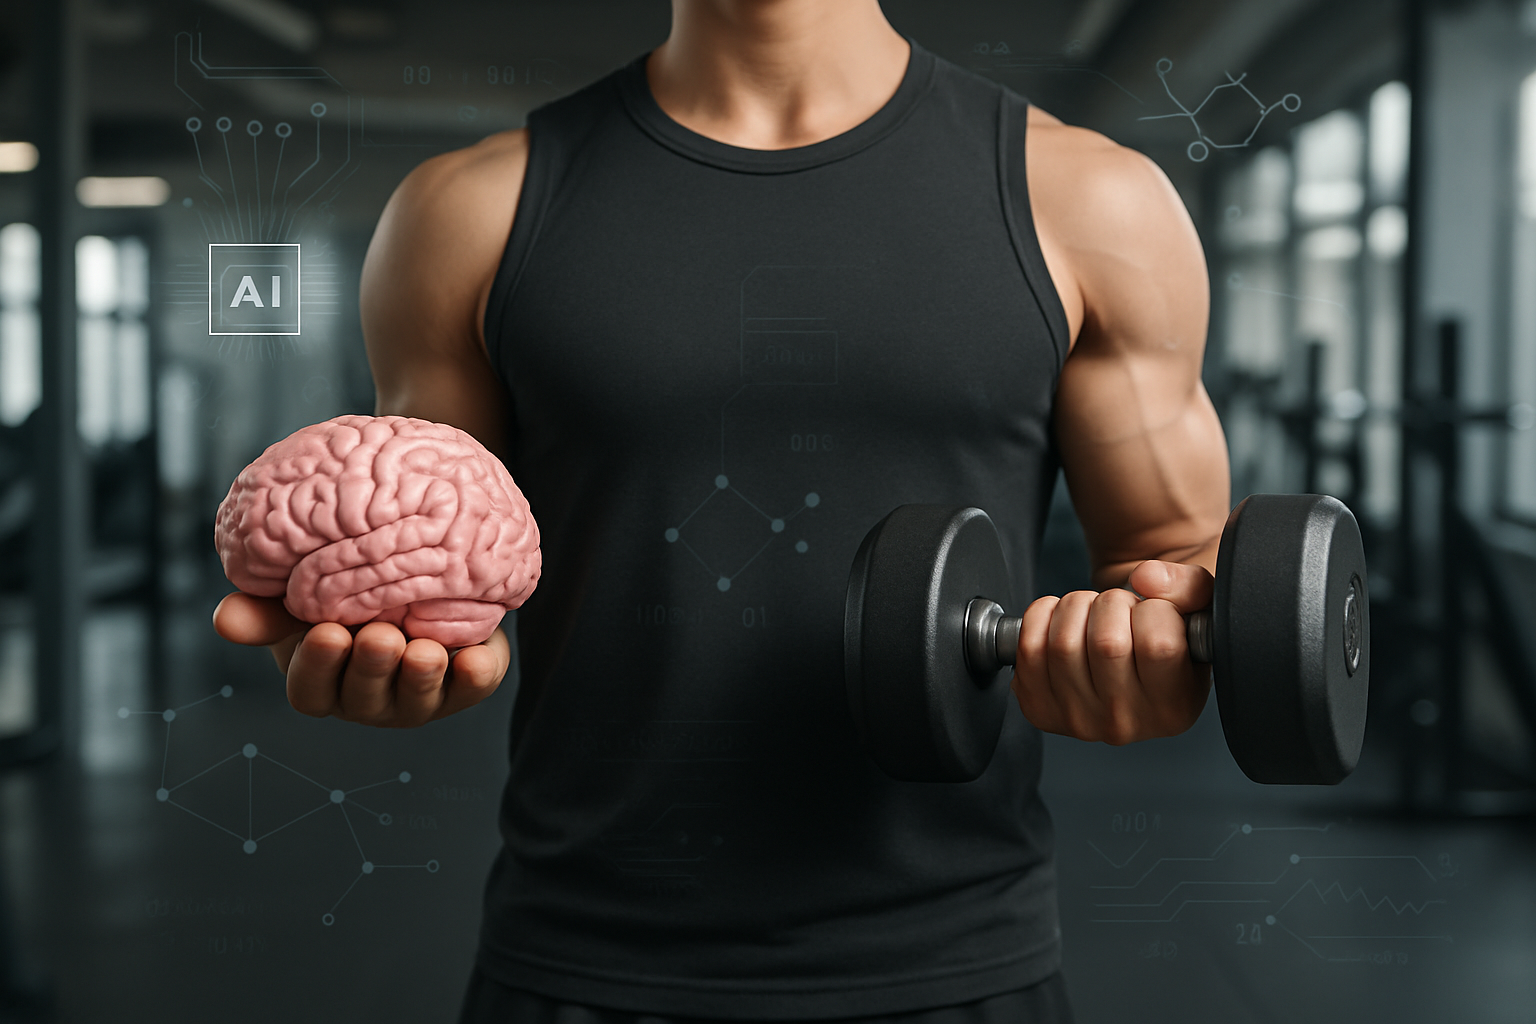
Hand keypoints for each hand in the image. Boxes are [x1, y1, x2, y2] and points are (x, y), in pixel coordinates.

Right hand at [211, 592, 511, 727]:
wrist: (420, 569)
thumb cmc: (347, 588)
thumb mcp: (304, 594)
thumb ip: (269, 609)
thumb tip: (224, 619)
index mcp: (323, 681)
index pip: (310, 691)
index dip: (317, 667)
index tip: (325, 632)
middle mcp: (369, 698)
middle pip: (364, 698)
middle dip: (372, 669)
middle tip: (379, 637)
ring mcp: (418, 696)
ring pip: (416, 700)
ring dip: (420, 677)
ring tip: (424, 650)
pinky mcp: (466, 681)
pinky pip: (473, 687)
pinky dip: (476, 675)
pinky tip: (477, 657)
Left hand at [1011, 559, 1212, 744]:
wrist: (1123, 660)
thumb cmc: (1167, 635)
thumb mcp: (1199, 611)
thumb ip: (1190, 586)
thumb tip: (1145, 578)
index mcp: (1175, 708)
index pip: (1159, 644)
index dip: (1155, 609)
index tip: (1155, 612)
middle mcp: (1127, 724)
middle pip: (1106, 643)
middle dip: (1112, 603)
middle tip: (1120, 609)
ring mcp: (1079, 720)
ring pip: (1064, 643)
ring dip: (1076, 607)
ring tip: (1093, 613)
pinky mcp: (1041, 708)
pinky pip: (1029, 649)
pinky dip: (1041, 616)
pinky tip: (1062, 619)